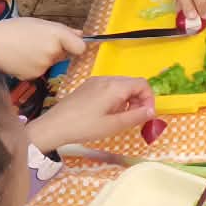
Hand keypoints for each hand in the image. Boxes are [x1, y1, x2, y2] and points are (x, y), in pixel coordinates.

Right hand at [0, 17, 86, 79]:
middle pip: (64, 53)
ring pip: (51, 62)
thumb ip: (61, 30)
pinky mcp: (35, 76)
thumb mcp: (38, 23)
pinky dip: (34, 65)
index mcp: (55, 34)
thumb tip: (80, 34)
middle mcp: (53, 51)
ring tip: (26, 48)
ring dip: (44, 57)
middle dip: (57, 49)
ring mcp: (44, 66)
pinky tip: (22, 58)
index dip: (77, 45)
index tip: (73, 44)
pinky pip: (40, 70)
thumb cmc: (12, 30)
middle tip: (38, 41)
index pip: (80, 47)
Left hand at [28, 76, 154, 149]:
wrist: (53, 126)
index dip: (149, 99)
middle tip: (134, 118)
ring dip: (127, 100)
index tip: (146, 116)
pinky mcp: (87, 86)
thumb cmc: (84, 127)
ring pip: (121, 85)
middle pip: (132, 83)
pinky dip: (116, 98)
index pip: (143, 84)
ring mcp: (96, 81)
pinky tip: (107, 113)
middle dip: (139, 100)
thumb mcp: (113, 126)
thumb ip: (135, 117)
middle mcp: (106, 79)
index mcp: (115, 86)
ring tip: (120, 118)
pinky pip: (109, 87)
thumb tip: (152, 111)